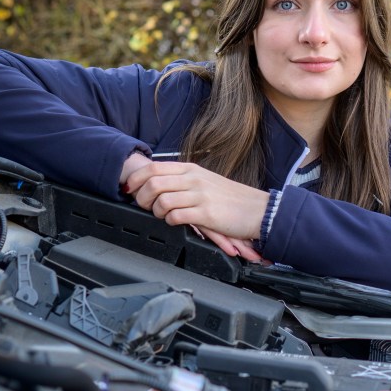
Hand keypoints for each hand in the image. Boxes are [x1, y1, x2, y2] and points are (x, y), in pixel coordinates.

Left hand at [124, 161, 269, 260]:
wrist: (258, 210)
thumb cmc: (231, 199)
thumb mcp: (205, 181)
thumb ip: (183, 181)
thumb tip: (157, 185)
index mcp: (191, 169)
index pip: (153, 168)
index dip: (136, 180)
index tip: (131, 190)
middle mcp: (193, 179)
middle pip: (152, 184)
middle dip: (141, 198)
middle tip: (145, 207)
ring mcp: (200, 196)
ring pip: (161, 201)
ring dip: (155, 212)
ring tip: (163, 217)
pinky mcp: (206, 214)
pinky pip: (176, 216)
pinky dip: (170, 222)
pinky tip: (177, 223)